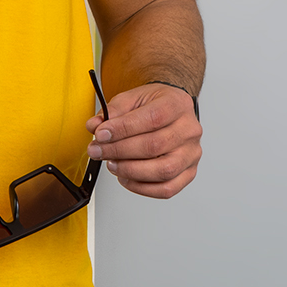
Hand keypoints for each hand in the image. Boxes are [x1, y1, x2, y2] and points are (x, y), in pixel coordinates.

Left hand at [86, 82, 201, 197]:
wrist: (171, 109)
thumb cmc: (155, 104)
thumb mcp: (133, 97)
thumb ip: (114, 111)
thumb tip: (95, 126)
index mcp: (177, 105)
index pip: (152, 119)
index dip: (123, 129)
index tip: (101, 134)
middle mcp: (189, 129)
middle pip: (154, 146)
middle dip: (119, 151)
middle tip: (99, 150)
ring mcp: (191, 153)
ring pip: (163, 170)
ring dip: (130, 171)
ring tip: (112, 164)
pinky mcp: (188, 172)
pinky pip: (167, 189)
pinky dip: (142, 188)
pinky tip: (126, 178)